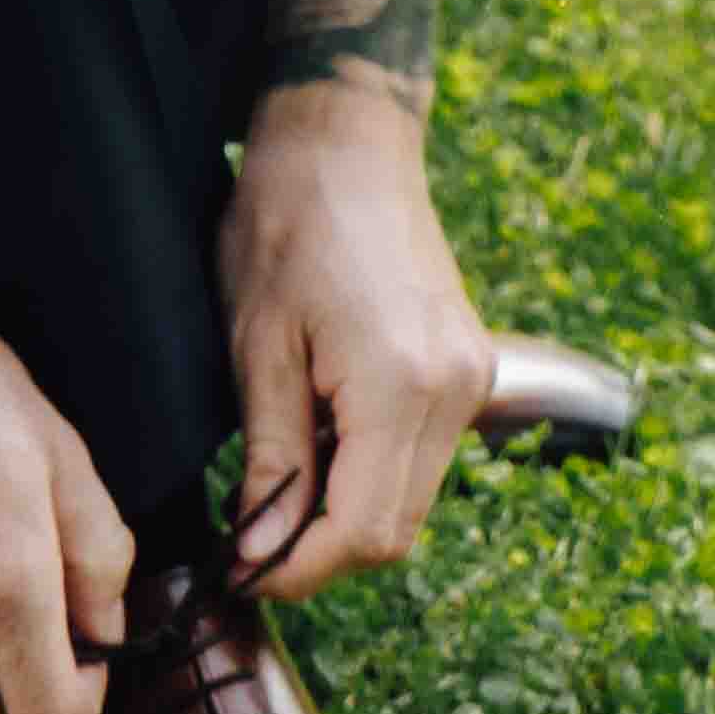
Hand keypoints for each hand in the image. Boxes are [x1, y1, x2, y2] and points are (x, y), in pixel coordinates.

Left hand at [219, 75, 493, 602]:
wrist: (345, 142)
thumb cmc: (286, 226)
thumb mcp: (257, 347)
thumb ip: (270, 460)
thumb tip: (261, 556)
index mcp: (403, 385)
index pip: (362, 531)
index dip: (298, 569)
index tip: (241, 571)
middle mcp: (457, 390)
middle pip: (394, 530)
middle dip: (321, 551)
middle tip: (249, 539)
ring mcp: (473, 378)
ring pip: (413, 500)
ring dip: (347, 513)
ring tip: (279, 483)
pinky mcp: (471, 367)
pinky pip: (426, 456)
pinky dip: (372, 471)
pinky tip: (322, 439)